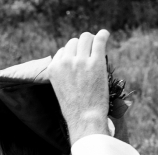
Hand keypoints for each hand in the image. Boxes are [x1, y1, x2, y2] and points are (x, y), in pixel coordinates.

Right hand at [47, 30, 110, 144]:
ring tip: (97, 46)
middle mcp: (65, 62)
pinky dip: (103, 35)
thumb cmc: (74, 107)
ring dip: (91, 41)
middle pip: (73, 42)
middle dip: (82, 46)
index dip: (72, 56)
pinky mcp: (96, 62)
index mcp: (53, 69)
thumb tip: (75, 57)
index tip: (79, 61)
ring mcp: (80, 61)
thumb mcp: (61, 88)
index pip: (62, 52)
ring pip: (85, 38)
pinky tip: (105, 34)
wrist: (84, 117)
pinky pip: (99, 40)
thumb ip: (64, 72)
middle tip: (90, 53)